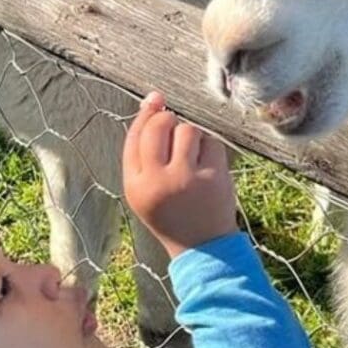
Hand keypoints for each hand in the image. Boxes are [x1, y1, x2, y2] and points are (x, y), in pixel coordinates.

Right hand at [123, 92, 237, 258]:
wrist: (203, 247)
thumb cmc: (172, 212)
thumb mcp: (145, 189)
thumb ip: (143, 150)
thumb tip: (153, 99)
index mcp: (135, 185)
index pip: (135, 136)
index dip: (145, 113)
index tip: (155, 101)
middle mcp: (157, 181)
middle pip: (159, 126)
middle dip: (168, 120)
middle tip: (174, 132)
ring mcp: (186, 179)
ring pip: (187, 130)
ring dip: (191, 136)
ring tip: (192, 157)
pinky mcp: (213, 178)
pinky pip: (210, 141)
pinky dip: (210, 147)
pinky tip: (208, 165)